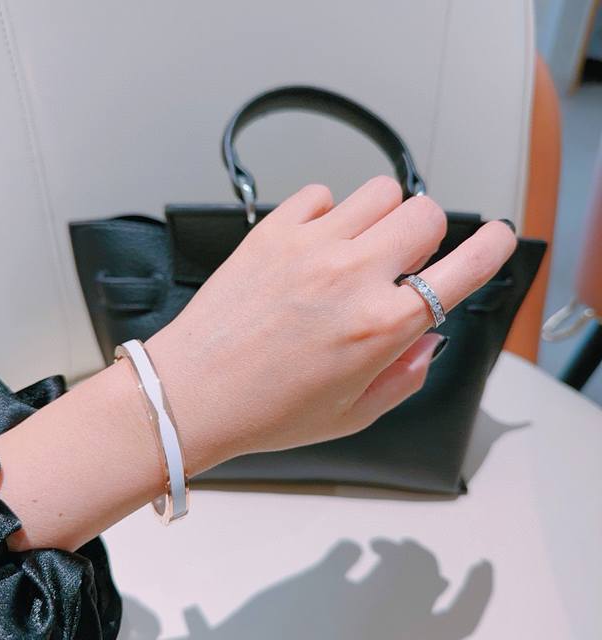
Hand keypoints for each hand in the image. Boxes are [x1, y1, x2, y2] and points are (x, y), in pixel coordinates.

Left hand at [147, 176, 516, 475]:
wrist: (193, 393)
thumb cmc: (265, 410)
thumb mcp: (353, 414)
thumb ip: (405, 373)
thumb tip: (427, 336)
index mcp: (381, 327)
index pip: (462, 269)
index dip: (492, 248)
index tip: (498, 238)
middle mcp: (352, 277)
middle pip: (425, 214)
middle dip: (425, 236)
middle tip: (400, 262)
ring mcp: (310, 246)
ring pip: (380, 192)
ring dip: (381, 218)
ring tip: (356, 249)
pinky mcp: (272, 231)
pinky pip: (321, 194)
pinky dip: (327, 213)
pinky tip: (313, 245)